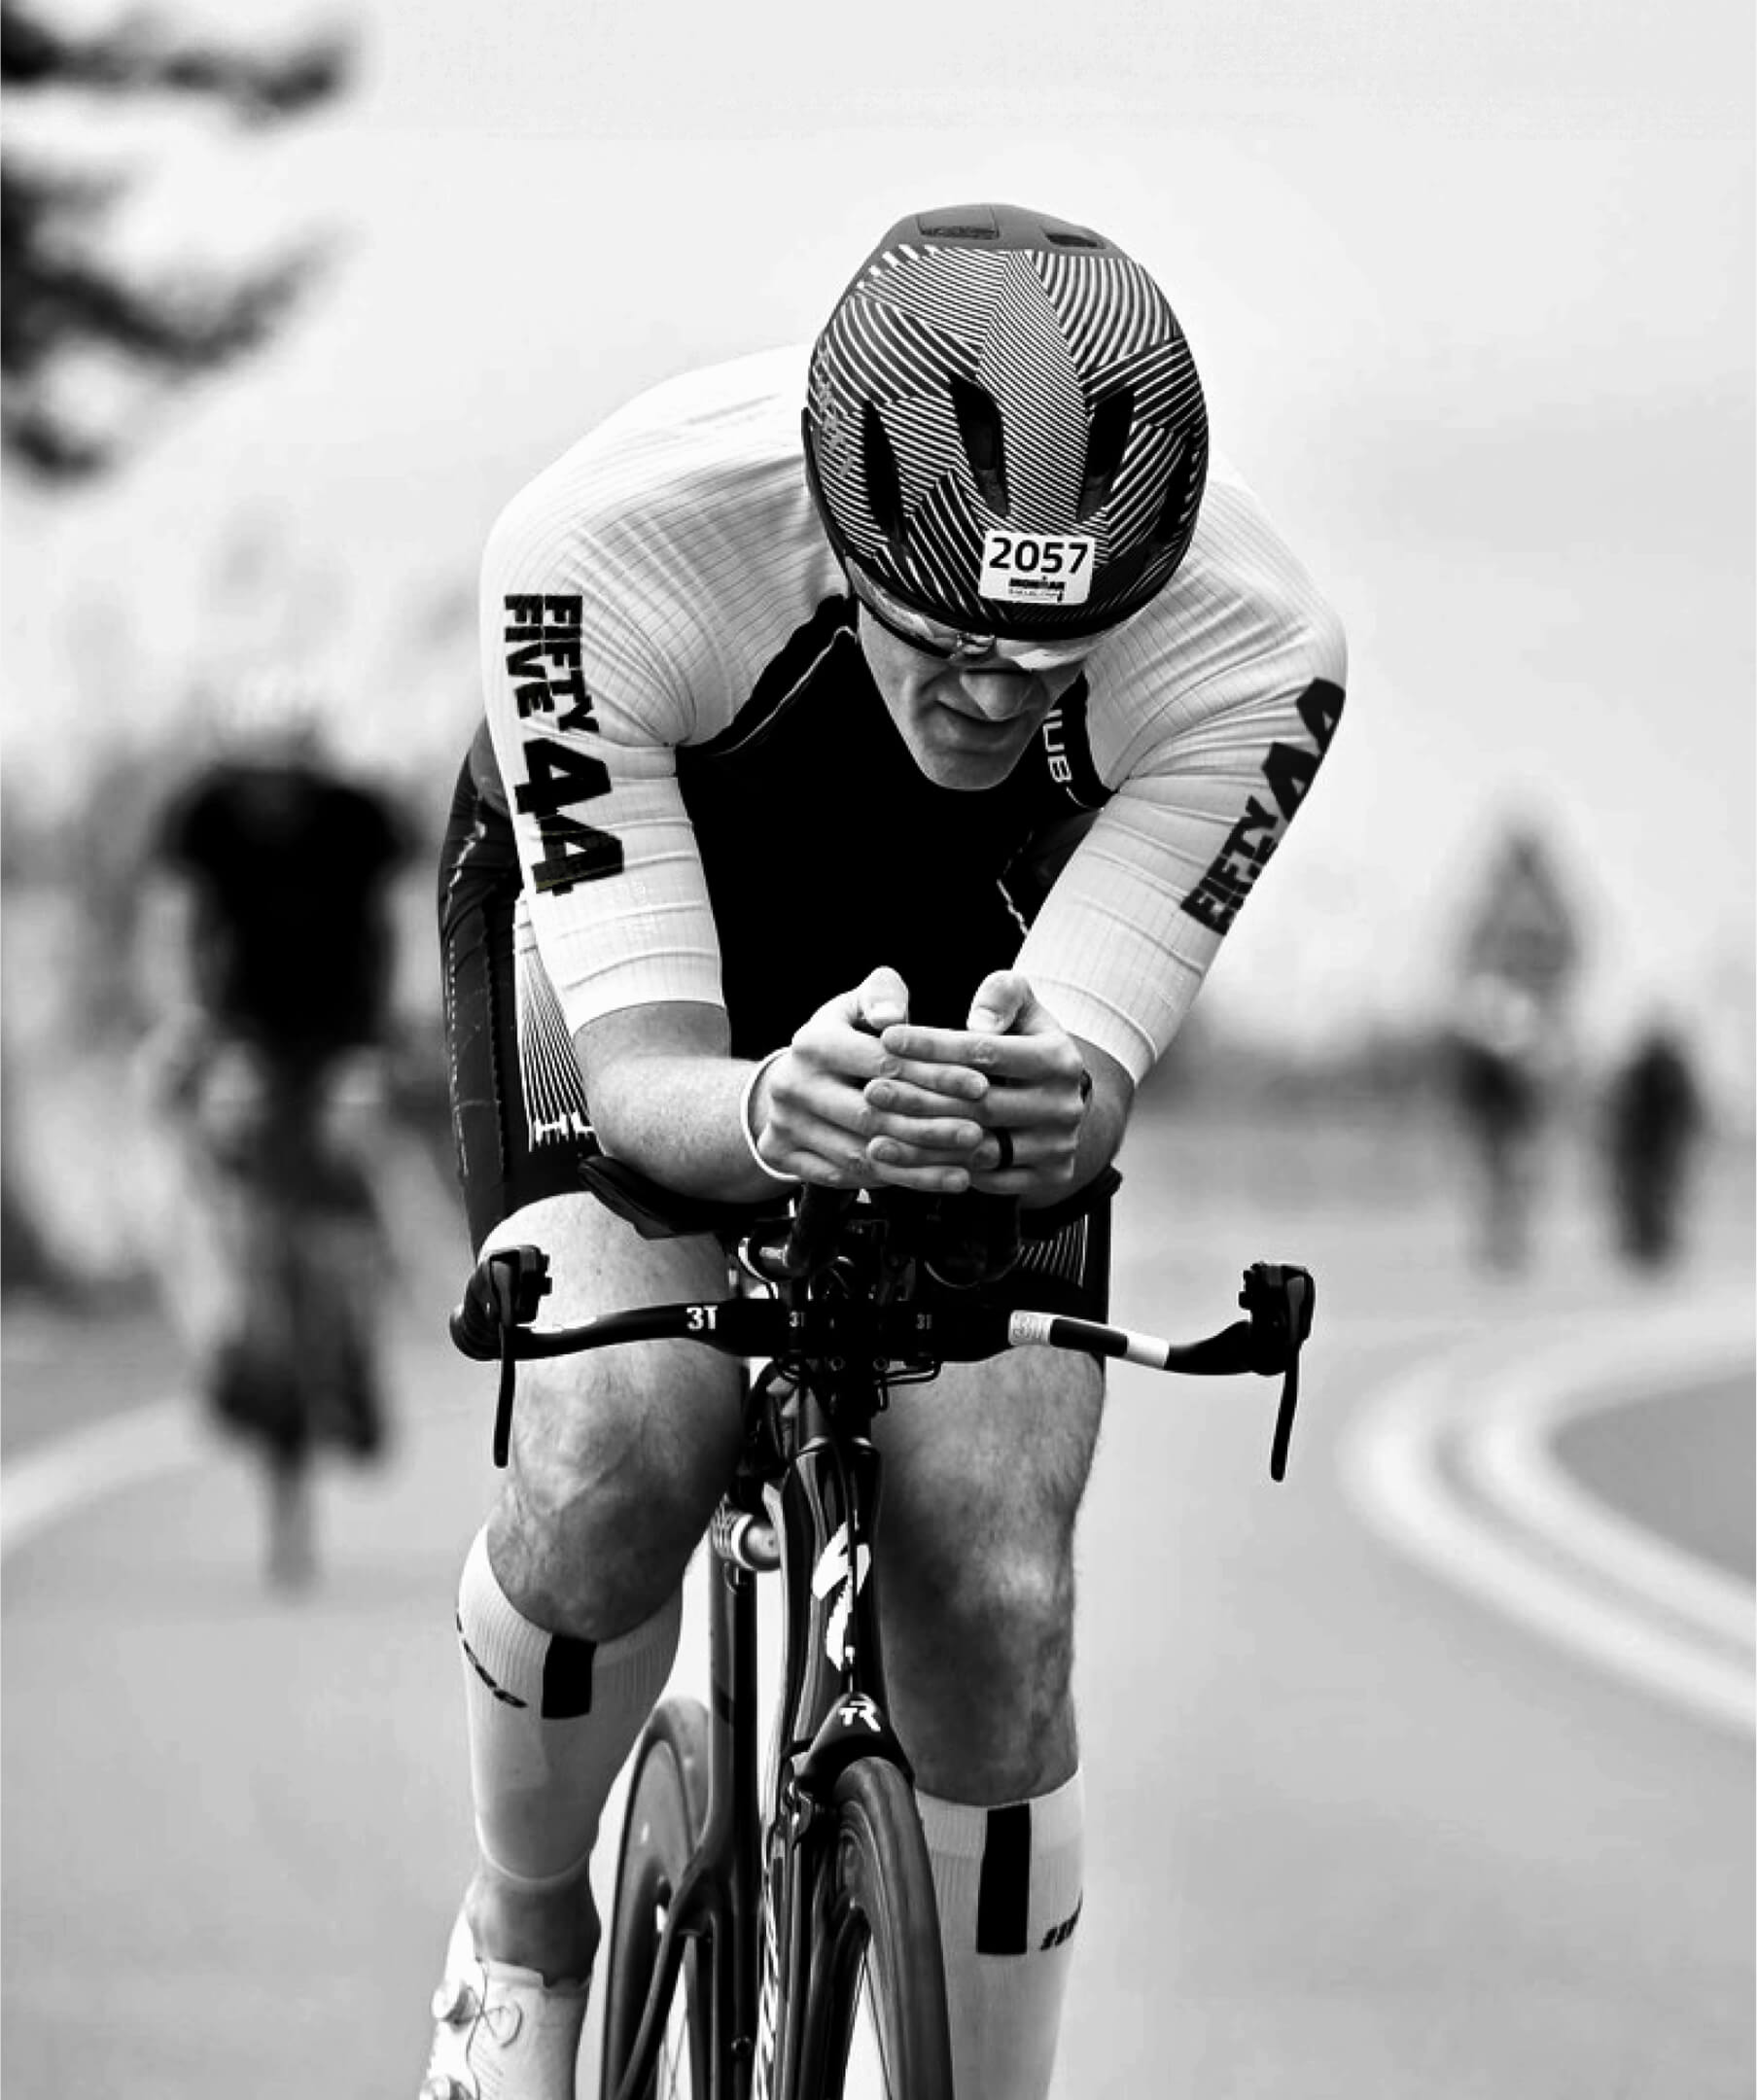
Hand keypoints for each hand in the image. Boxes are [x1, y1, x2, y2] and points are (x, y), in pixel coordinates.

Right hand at [751, 967, 990, 1192]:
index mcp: (812, 1042)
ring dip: (920, 1163)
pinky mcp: (785, 1156)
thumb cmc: (841, 1037)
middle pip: (872, 1116)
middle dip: (931, 1127)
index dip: (935, 1075)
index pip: (883, 1064)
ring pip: (862, 1155)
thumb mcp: (856, 1005)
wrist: (788, 1081)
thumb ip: (882, 995)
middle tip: (977, 1133)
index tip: (980, 1086)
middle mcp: (792, 1085)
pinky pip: (847, 1178)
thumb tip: (891, 1016)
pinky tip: (939, 1178)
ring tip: (966, 1163)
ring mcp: (785, 1125)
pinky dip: (897, 1180)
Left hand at [876, 970, 1090, 1195]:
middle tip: (872, 1089)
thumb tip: (979, 1021)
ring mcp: (1059, 1146)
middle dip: (919, 1095)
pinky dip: (939, 1171)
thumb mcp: (1022, 1008)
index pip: (986, 1052)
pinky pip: (985, 1180)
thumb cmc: (1025, 1043)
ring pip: (980, 1148)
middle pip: (979, 1105)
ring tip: (875, 1129)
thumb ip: (1003, 994)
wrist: (1058, 1100)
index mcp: (1060, 1059)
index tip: (888, 1039)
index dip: (933, 1045)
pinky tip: (901, 1160)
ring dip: (921, 1141)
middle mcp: (1065, 1105)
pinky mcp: (1051, 1177)